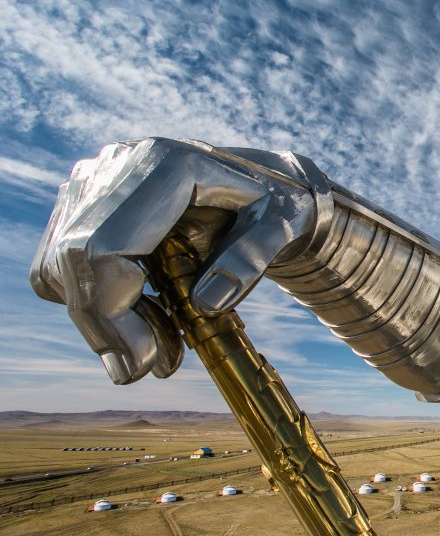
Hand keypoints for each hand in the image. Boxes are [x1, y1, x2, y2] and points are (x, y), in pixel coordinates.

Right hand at [30, 138, 321, 384]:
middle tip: (146, 371)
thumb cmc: (277, 206)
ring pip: (61, 267)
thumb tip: (206, 305)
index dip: (113, 311)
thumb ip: (251, 259)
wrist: (261, 182)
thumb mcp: (284, 227)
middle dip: (105, 327)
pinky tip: (148, 316)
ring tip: (162, 347)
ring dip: (102, 321)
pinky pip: (62, 266)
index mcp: (166, 164)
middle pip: (75, 259)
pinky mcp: (81, 203)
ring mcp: (92, 181)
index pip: (106, 245)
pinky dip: (96, 303)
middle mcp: (117, 164)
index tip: (146, 362)